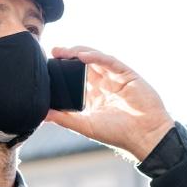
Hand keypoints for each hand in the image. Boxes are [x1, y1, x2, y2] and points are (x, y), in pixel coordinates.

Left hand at [44, 46, 174, 161]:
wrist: (145, 136)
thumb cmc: (118, 134)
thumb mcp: (86, 126)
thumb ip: (65, 119)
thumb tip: (42, 114)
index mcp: (95, 96)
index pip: (76, 78)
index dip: (63, 71)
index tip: (48, 66)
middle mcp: (105, 85)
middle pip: (84, 65)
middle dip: (69, 57)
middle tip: (53, 51)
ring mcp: (116, 78)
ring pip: (96, 59)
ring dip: (80, 52)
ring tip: (64, 51)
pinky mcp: (127, 74)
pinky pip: (110, 61)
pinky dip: (96, 56)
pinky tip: (82, 55)